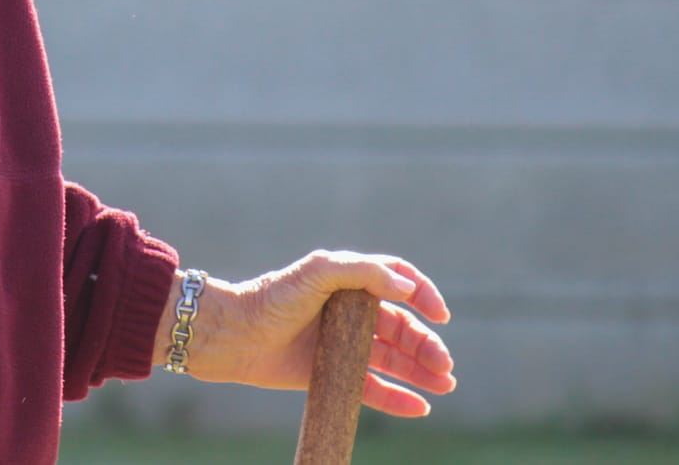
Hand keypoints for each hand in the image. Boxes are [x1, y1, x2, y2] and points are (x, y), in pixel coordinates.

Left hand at [163, 250, 455, 416]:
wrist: (234, 334)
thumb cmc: (272, 297)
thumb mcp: (316, 272)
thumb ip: (362, 272)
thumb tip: (405, 286)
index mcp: (348, 281)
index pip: (396, 281)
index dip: (422, 294)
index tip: (440, 314)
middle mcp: (348, 311)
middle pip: (401, 327)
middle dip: (427, 345)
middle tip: (445, 366)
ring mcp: (341, 343)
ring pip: (392, 359)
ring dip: (421, 371)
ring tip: (444, 385)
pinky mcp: (331, 372)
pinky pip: (372, 388)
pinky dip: (397, 398)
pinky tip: (420, 407)